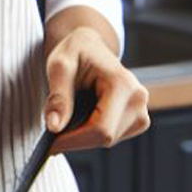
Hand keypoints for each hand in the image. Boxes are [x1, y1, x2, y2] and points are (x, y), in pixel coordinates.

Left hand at [45, 27, 150, 152]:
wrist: (90, 47)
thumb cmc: (75, 52)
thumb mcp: (59, 67)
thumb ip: (58, 97)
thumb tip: (55, 127)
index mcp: (123, 84)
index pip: (100, 129)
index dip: (72, 140)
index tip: (49, 144)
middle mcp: (138, 99)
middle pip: (104, 138)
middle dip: (75, 139)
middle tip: (52, 131)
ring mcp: (141, 111)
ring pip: (107, 141)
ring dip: (82, 137)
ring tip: (68, 119)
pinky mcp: (137, 120)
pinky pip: (111, 138)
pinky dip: (91, 135)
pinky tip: (82, 120)